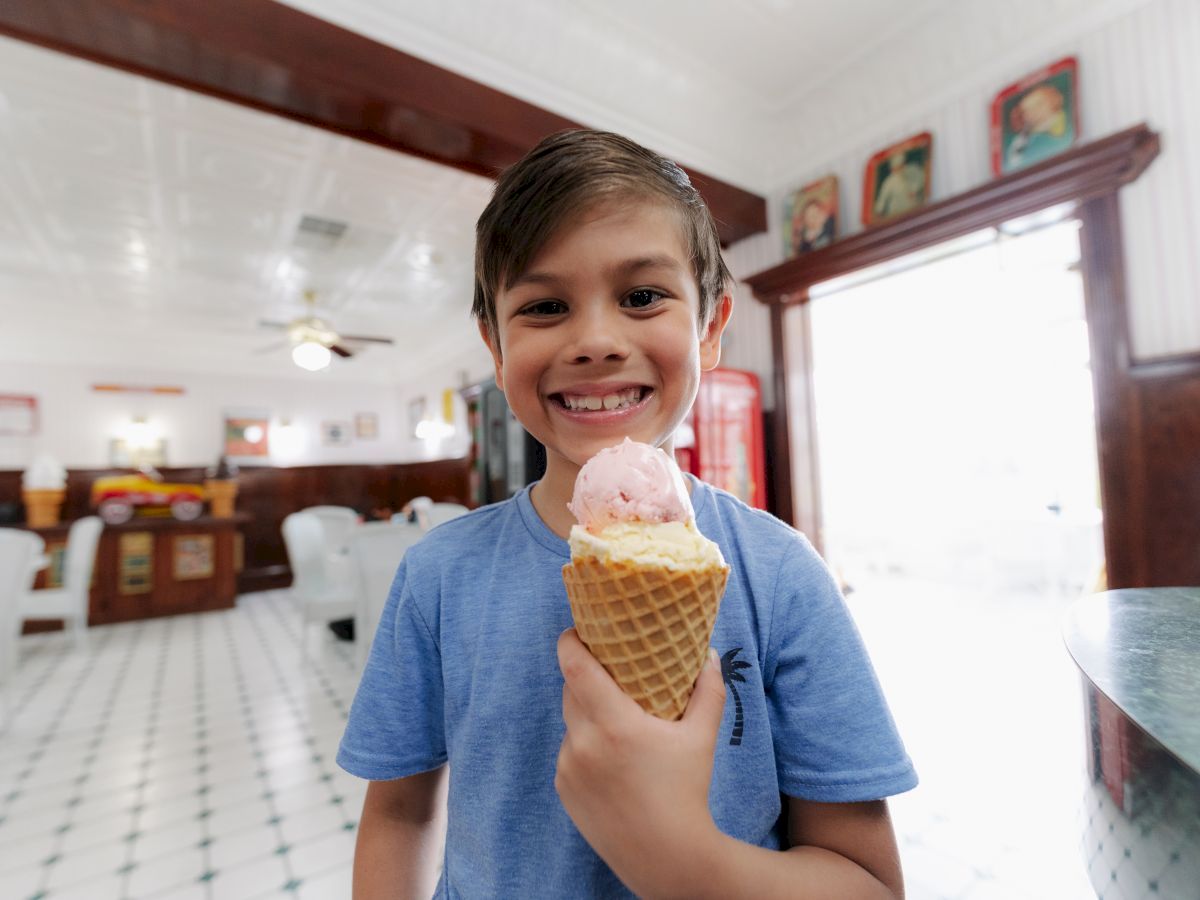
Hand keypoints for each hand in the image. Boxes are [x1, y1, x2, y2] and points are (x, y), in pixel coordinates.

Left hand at [555, 628, 726, 898]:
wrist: (666, 856)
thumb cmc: (686, 792)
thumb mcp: (701, 738)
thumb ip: (707, 691)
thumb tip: (709, 655)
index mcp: (614, 724)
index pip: (575, 667)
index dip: (571, 642)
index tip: (578, 630)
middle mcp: (584, 743)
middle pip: (571, 690)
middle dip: (585, 675)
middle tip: (607, 669)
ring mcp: (569, 767)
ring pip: (570, 722)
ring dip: (586, 713)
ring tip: (616, 717)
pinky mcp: (563, 788)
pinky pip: (569, 751)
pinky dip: (584, 744)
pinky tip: (610, 756)